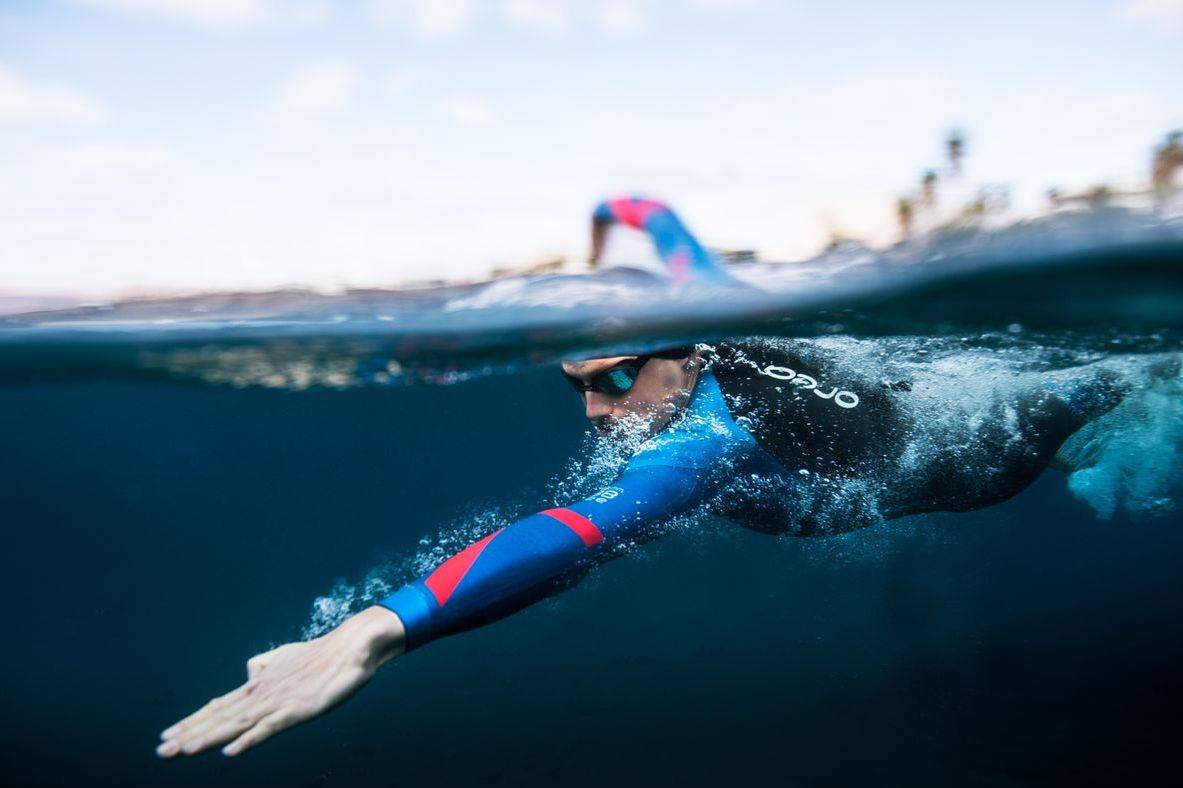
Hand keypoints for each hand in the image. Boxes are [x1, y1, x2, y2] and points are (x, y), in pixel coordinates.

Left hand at [157, 606, 404, 757]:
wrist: (352, 646)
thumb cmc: (322, 653)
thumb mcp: (287, 658)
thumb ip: (265, 666)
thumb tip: (247, 674)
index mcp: (259, 685)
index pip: (219, 706)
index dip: (192, 721)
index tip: (167, 734)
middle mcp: (262, 694)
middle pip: (219, 717)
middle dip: (188, 734)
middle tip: (160, 749)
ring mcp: (278, 702)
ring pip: (236, 724)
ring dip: (208, 738)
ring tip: (182, 751)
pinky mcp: (297, 710)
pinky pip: (268, 728)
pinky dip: (248, 740)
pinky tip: (230, 752)